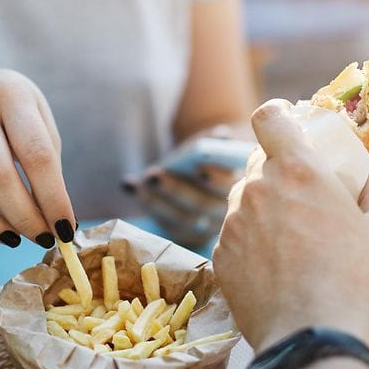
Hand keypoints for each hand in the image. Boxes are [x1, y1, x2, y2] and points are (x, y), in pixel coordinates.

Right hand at [0, 69, 75, 247]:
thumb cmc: (21, 120)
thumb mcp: (44, 127)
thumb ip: (48, 168)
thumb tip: (61, 225)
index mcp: (12, 93)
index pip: (37, 155)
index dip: (54, 197)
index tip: (66, 229)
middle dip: (24, 215)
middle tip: (43, 239)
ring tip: (12, 240)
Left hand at [123, 131, 242, 249]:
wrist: (209, 177)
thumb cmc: (214, 158)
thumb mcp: (218, 148)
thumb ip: (218, 142)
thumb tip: (221, 135)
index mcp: (241, 191)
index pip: (230, 188)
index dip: (216, 179)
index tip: (199, 168)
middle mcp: (224, 214)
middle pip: (201, 206)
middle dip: (176, 190)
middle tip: (154, 174)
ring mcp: (204, 227)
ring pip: (180, 218)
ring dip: (156, 199)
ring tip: (138, 181)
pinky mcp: (185, 234)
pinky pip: (164, 223)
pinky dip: (145, 202)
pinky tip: (127, 184)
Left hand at [212, 100, 368, 351]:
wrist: (310, 334)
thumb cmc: (353, 278)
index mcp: (296, 170)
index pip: (269, 117)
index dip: (277, 115)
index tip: (285, 123)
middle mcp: (256, 188)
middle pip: (259, 165)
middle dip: (278, 176)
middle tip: (302, 203)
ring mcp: (232, 222)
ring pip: (245, 201)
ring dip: (264, 211)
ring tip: (291, 245)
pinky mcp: (218, 254)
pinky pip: (234, 236)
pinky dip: (251, 244)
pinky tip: (275, 269)